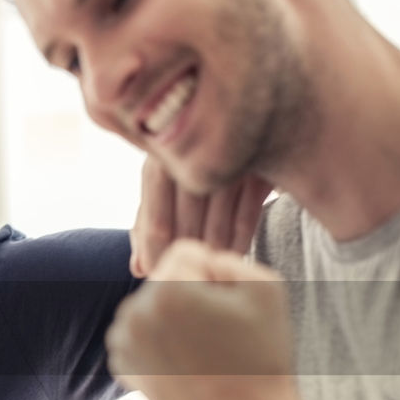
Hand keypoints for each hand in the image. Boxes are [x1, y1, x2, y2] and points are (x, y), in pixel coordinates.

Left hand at [106, 240, 299, 399]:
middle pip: (166, 280)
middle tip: (220, 335)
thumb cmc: (261, 357)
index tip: (231, 309)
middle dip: (191, 296)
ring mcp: (124, 341)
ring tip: (204, 351)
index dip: (216, 275)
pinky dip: (162, 342)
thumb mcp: (266, 288)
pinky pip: (143, 333)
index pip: (187, 253)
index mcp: (167, 289)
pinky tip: (186, 364)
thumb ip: (227, 257)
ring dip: (175, 318)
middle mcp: (135, 312)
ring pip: (153, 306)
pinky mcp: (123, 366)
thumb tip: (197, 261)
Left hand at [130, 157, 271, 276]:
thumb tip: (137, 269)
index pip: (155, 221)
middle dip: (184, 259)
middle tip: (184, 280)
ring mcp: (230, 160)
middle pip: (186, 227)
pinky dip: (239, 242)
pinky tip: (233, 256)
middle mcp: (193, 158)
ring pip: (218, 225)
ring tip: (207, 270)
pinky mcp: (261, 167)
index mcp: (160, 161)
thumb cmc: (193, 161)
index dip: (155, 254)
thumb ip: (149, 223)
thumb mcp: (165, 183)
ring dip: (212, 254)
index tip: (155, 275)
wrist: (246, 119)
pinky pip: (247, 216)